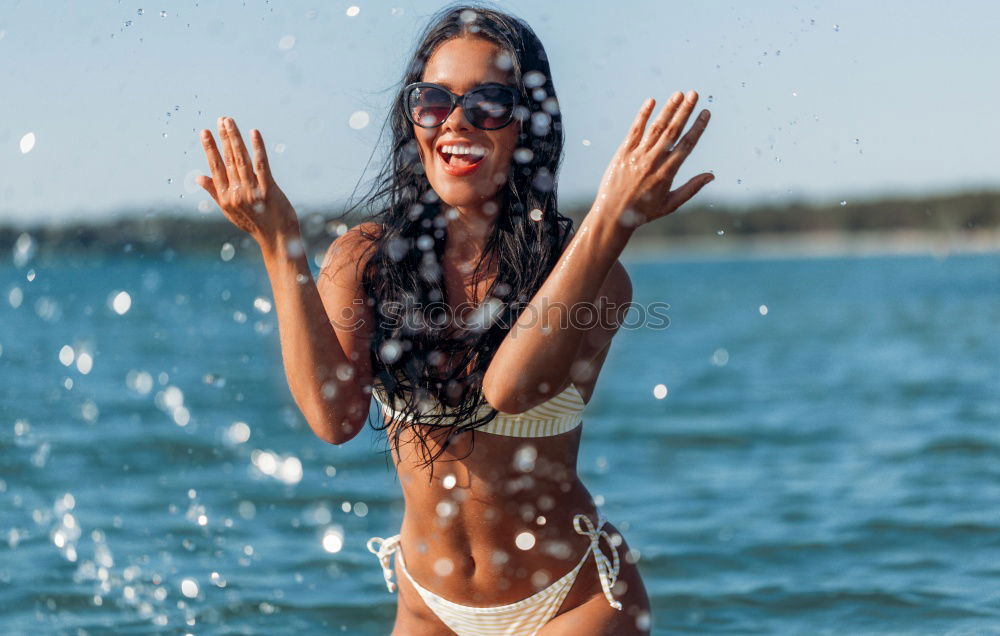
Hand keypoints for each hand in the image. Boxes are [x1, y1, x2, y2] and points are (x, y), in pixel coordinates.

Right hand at [196, 117, 298, 248]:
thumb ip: (214, 192)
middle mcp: (235, 193)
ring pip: (241, 159)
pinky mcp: (268, 190)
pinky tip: (254, 133)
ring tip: (229, 122)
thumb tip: (198, 177)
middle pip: (228, 159)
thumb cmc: (254, 224)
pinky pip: (261, 165)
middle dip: (224, 138)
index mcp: (225, 197)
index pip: (215, 167)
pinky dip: (257, 148)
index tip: (205, 132)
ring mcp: (252, 191)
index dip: (210, 149)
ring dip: (235, 138)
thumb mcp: (230, 211)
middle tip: (221, 119)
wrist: (277, 240)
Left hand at [593, 91, 712, 228]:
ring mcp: (637, 156)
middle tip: (694, 94)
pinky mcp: (622, 153)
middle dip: (685, 111)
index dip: (697, 127)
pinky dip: (642, 115)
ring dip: (667, 109)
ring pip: (655, 128)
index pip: (686, 145)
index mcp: (667, 173)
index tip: (706, 112)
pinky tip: (651, 101)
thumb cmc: (643, 212)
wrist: (612, 215)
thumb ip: (691, 189)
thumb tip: (711, 175)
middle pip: (672, 131)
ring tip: (678, 94)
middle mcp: (653, 161)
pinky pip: (634, 130)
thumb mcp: (670, 204)